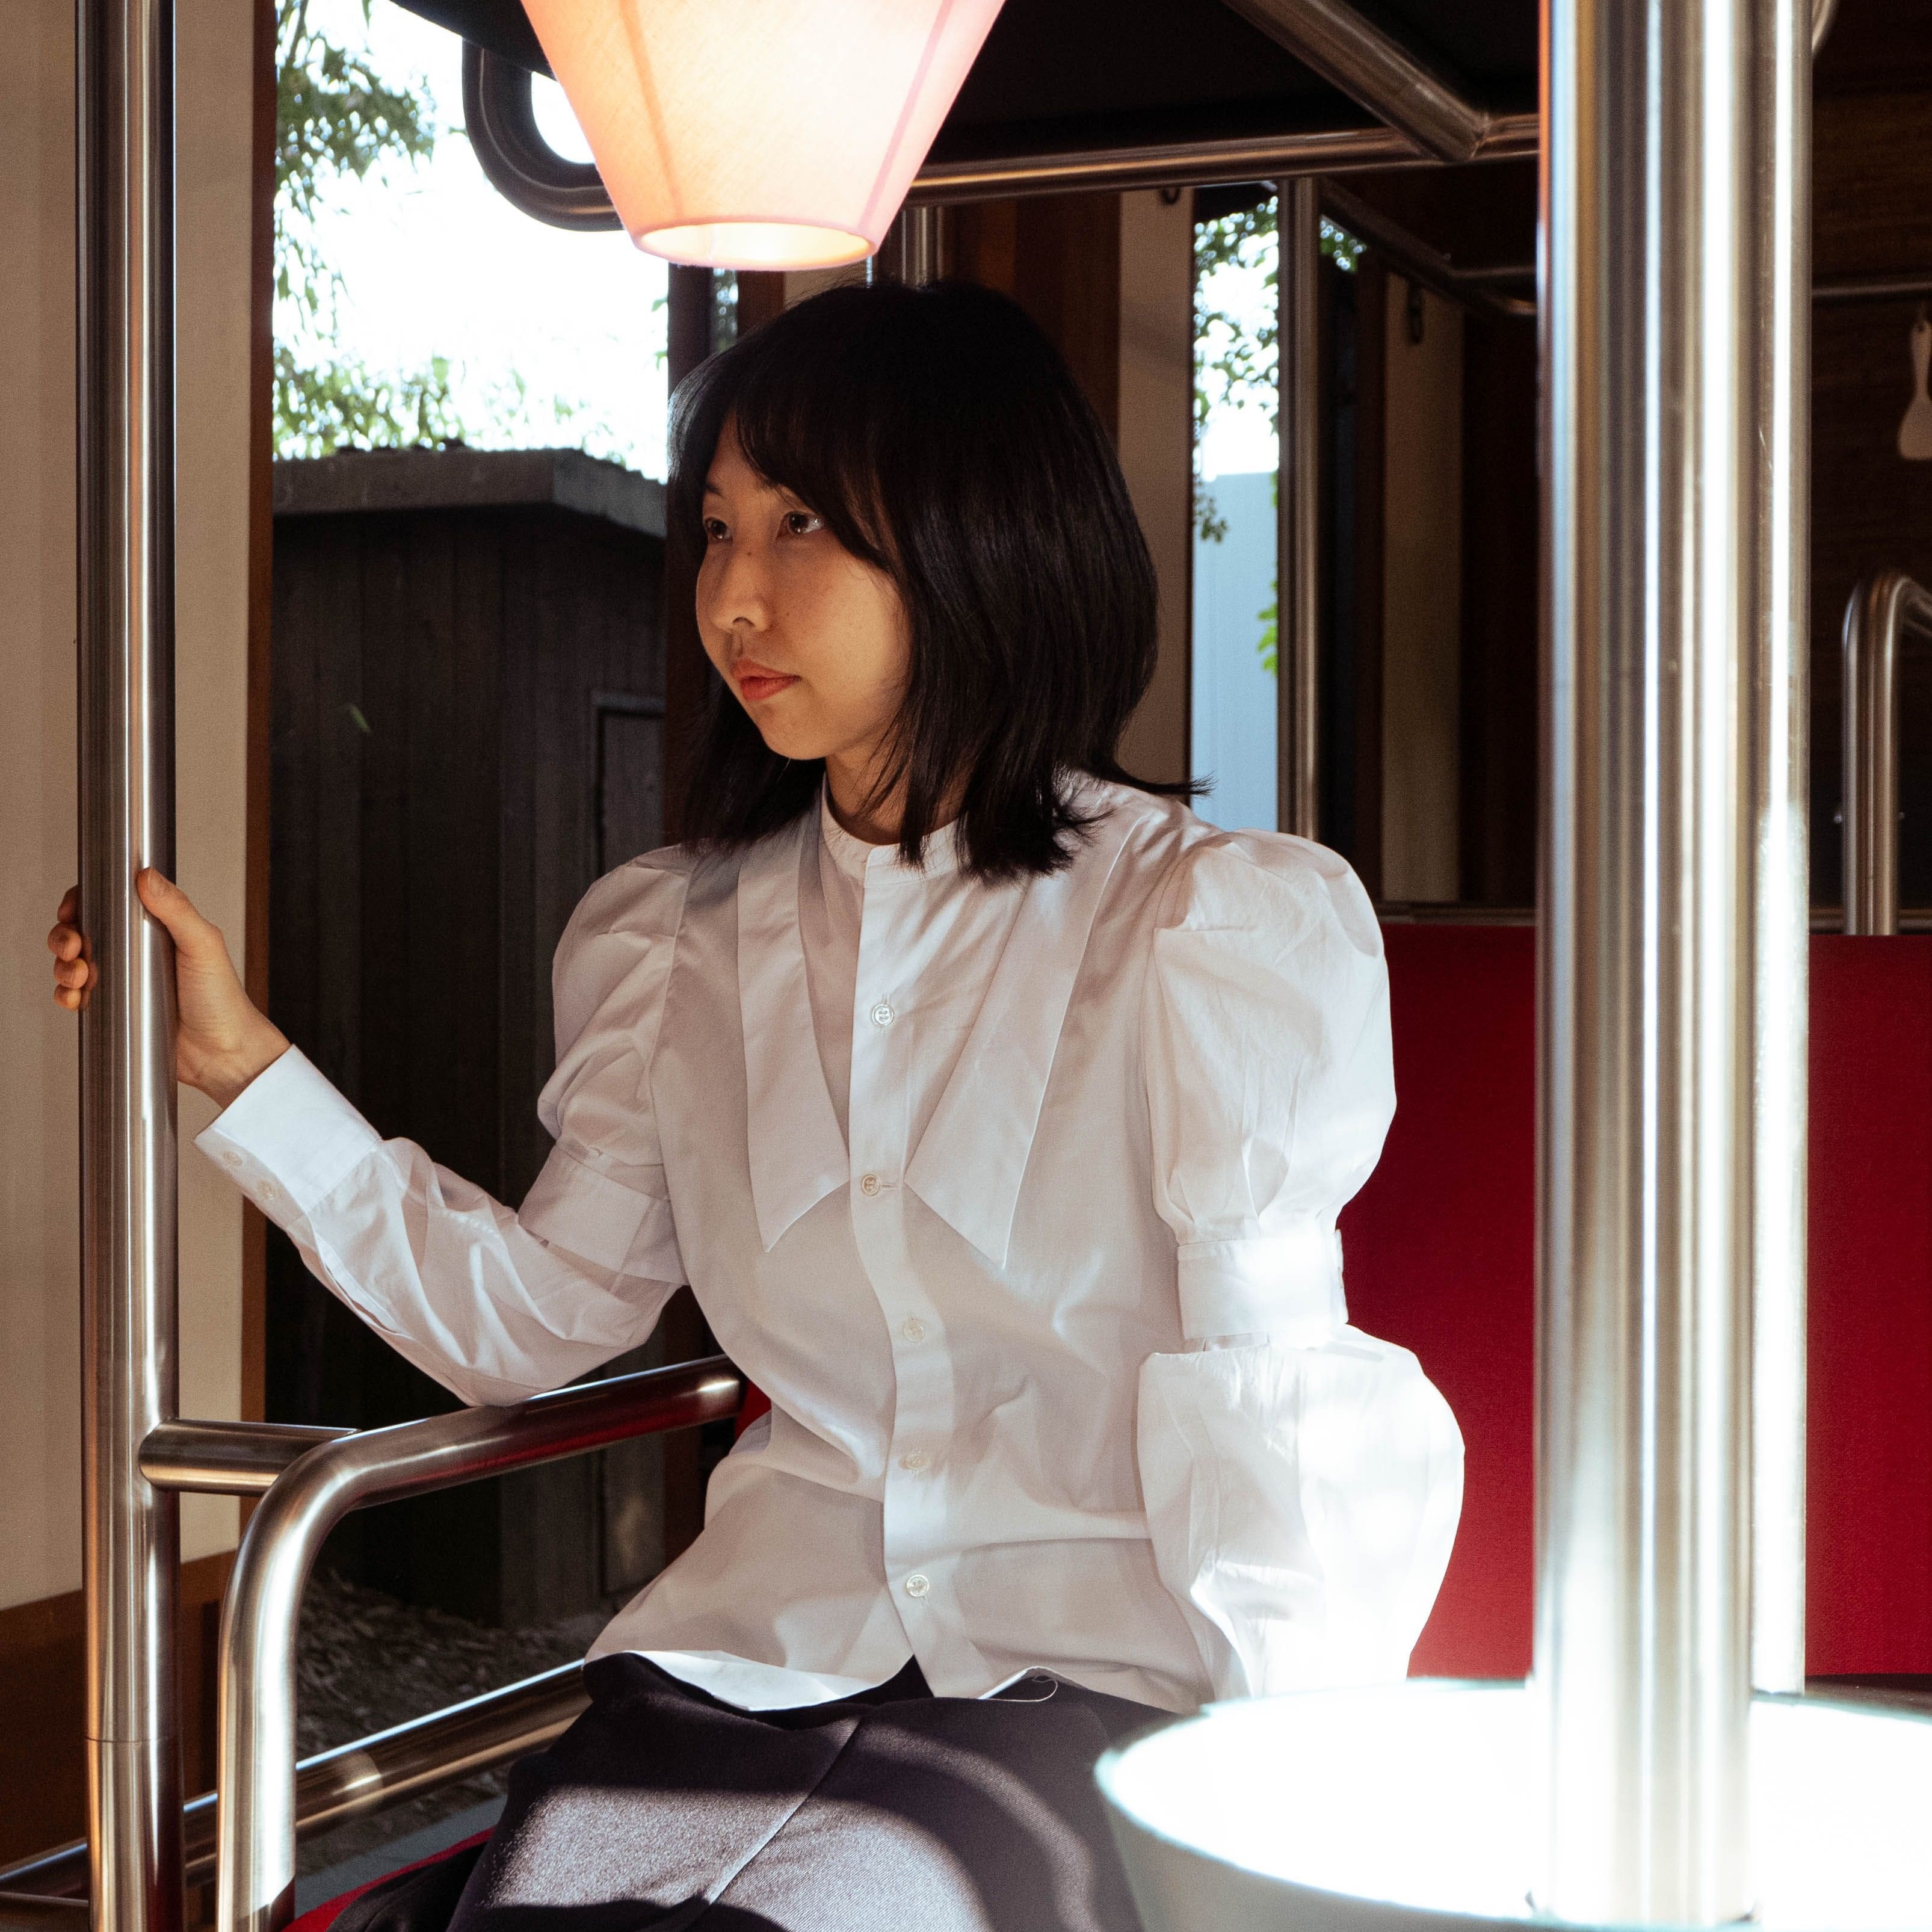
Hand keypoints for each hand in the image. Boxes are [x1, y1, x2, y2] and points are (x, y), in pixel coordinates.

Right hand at [48, 870, 289, 1108]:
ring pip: (74, 964)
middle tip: (72, 947)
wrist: (222, 1054)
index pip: (111, 904)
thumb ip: (177, 910)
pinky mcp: (114, 1010)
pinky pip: (77, 997)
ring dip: (63, 966)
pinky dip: (66, 995)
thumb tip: (146, 875)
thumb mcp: (203, 946)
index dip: (84, 902)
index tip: (71, 908)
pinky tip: (73, 998)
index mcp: (158, 928)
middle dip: (66, 936)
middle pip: (83, 932)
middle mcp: (136, 952)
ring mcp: (123, 981)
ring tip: (77, 975)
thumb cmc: (222, 999)